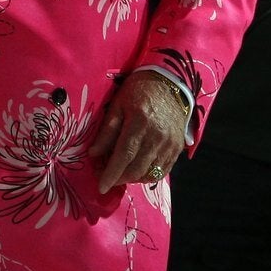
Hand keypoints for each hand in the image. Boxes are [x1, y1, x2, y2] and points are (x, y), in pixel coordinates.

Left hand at [88, 70, 186, 191]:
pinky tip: (137, 171)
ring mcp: (170, 144)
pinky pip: (163, 170)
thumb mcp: (118, 104)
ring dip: (133, 178)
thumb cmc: (138, 91)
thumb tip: (93, 153)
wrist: (169, 83)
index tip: (101, 187)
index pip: (124, 155)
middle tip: (107, 177)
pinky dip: (148, 175)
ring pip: (150, 173)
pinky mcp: (177, 148)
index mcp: (140, 122)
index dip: (112, 173)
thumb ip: (107, 130)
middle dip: (120, 178)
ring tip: (121, 174)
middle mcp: (157, 136)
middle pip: (137, 168)